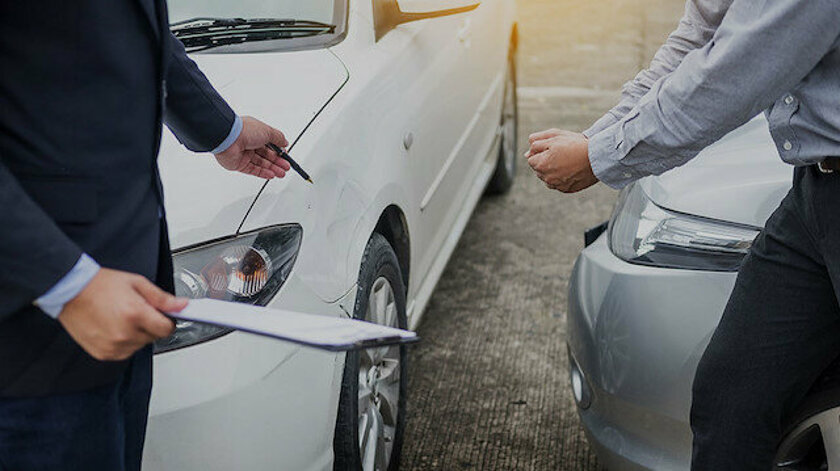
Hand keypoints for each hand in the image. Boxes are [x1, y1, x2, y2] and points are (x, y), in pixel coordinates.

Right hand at [57, 269, 186, 360]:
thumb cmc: (101, 285)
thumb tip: (182, 305)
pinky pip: (124, 352)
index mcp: (135, 314)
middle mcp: (124, 333)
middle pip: (153, 337)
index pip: (166, 329)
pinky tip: (114, 327)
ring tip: (122, 318)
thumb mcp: (137, 283)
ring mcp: (113, 346)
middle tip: (137, 311)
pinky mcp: (103, 353)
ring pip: (140, 346)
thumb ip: (162, 298)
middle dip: (150, 325)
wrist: (71, 291)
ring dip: (137, 335)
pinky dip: (123, 343)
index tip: (164, 316)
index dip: (168, 321)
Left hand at [214, 116, 291, 178]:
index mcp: (255, 133)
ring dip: (273, 169)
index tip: (286, 157)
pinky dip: (263, 173)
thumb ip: (278, 138)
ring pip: (261, 164)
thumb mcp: (268, 131)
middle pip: (267, 155)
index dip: (279, 151)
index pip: (270, 145)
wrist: (228, 138)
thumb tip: (285, 143)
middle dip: (278, 162)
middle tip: (286, 167)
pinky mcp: (239, 164)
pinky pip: (253, 170)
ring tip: (282, 173)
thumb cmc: (244, 131)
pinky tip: (271, 175)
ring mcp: (244, 154)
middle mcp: (249, 144)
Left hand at [525, 129, 598, 192]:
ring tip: (568, 162)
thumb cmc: (575, 144)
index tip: (554, 148)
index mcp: (540, 164)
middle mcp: (546, 178)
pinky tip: (572, 170)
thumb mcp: (554, 136)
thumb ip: (536, 143)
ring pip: (548, 178)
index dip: (541, 152)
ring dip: (553, 171)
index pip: (531, 159)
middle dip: (546, 162)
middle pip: (539, 169)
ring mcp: (557, 185)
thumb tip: (526, 153)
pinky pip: (559, 184)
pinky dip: (562, 178)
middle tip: (562, 154)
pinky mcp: (567, 190)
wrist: (597, 156)